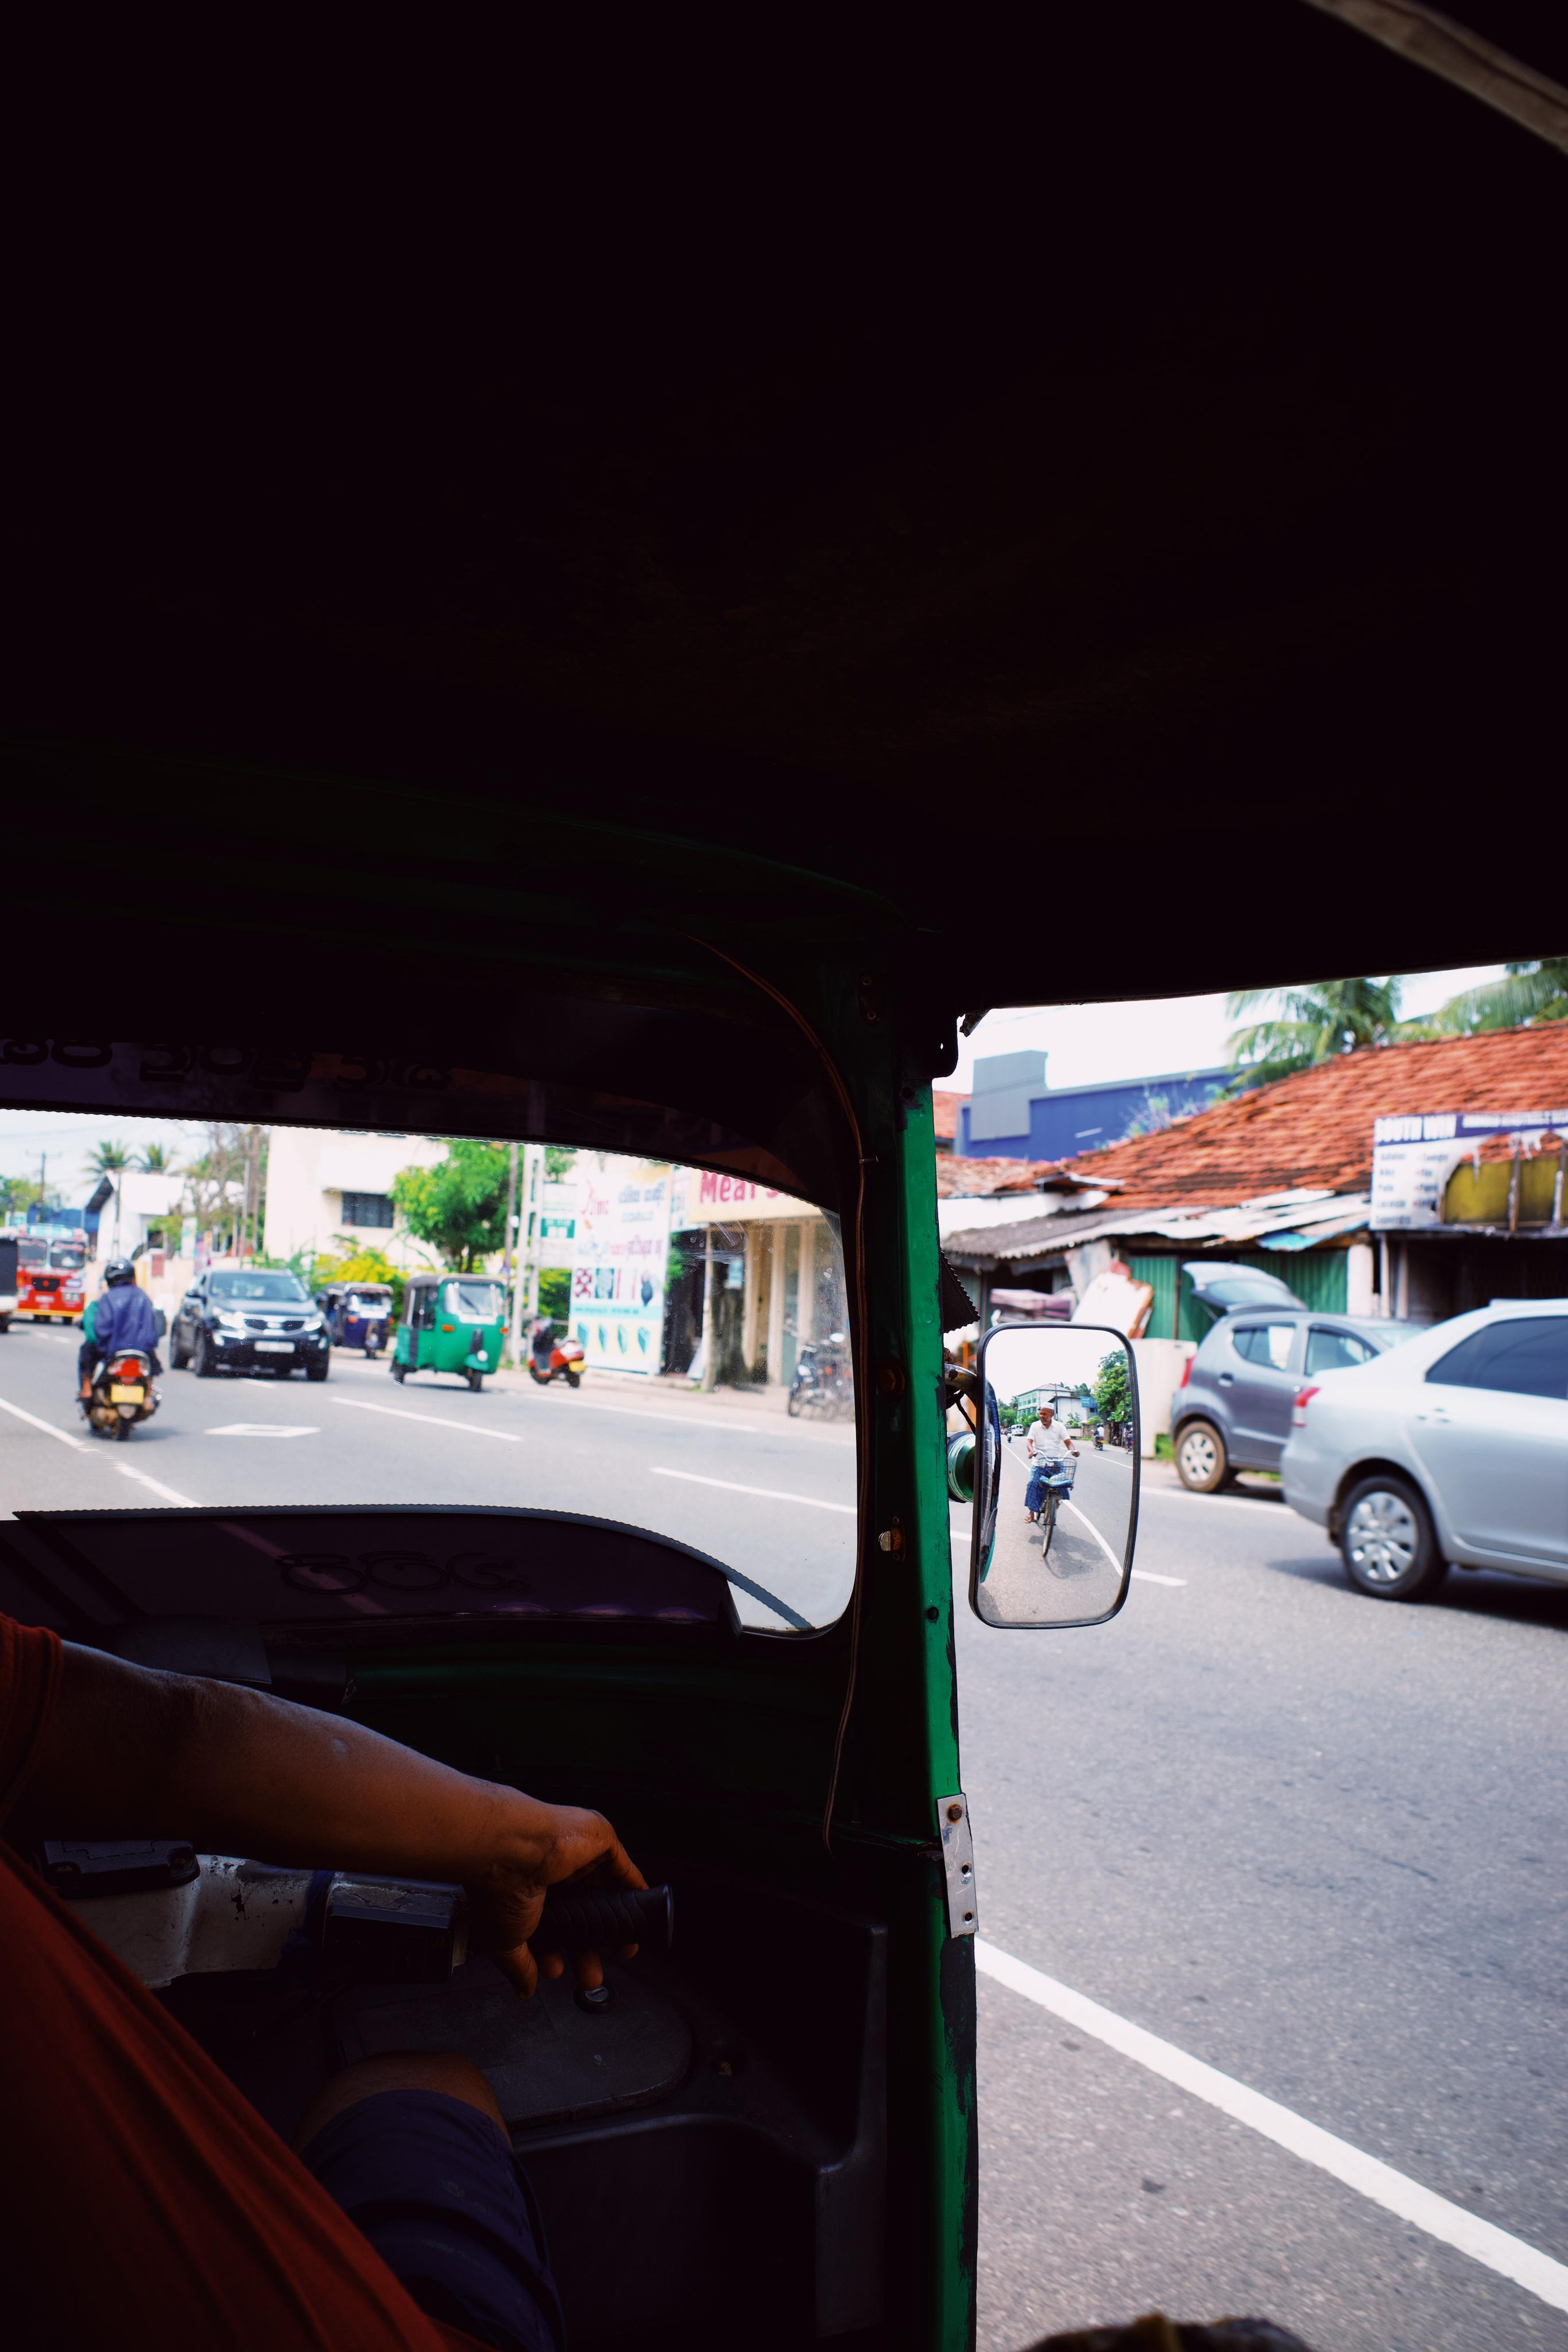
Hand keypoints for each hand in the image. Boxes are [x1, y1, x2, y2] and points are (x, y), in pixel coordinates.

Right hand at [464, 1795, 646, 1998]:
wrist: (510, 1850)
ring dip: (614, 1923)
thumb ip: (519, 1966)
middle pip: (578, 1914)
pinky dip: (633, 1887)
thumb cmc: (501, 1890)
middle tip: (592, 1976)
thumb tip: (525, 1989)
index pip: (548, 1926)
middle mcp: (550, 1872)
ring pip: (601, 1893)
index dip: (555, 1951)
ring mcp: (574, 1854)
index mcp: (526, 1891)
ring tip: (625, 1952)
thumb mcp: (506, 1940)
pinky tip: (642, 1908)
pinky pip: (622, 1866)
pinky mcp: (597, 1838)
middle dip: (587, 1948)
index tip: (557, 1971)